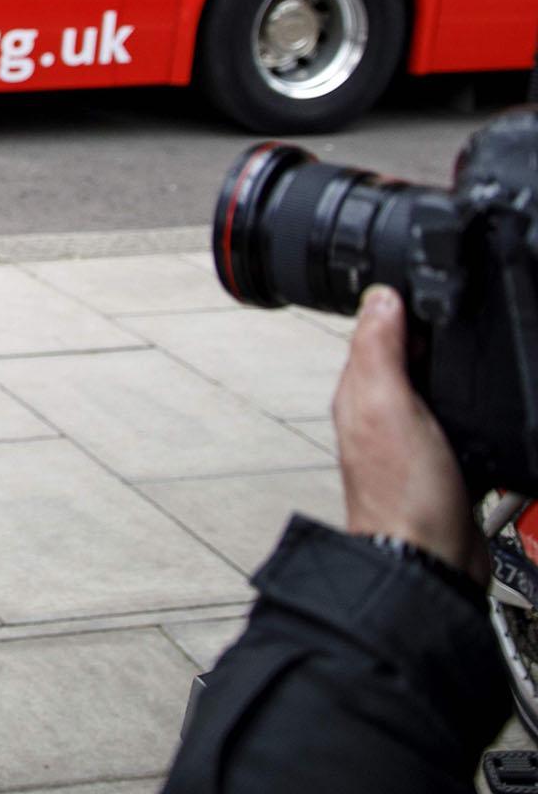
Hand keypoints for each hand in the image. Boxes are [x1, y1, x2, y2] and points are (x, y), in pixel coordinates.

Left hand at [333, 285, 486, 585]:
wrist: (430, 560)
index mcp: (360, 393)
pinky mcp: (444, 463)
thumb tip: (379, 296)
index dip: (401, 307)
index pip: (376, 332)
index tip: (429, 286)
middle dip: (431, 337)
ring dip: (453, 372)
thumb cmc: (402, 494)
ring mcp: (413, 440)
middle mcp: (381, 413)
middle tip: (459, 315)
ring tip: (473, 351)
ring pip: (434, 388)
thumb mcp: (387, 406)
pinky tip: (486, 406)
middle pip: (409, 358)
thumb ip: (380, 351)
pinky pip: (457, 422)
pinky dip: (471, 409)